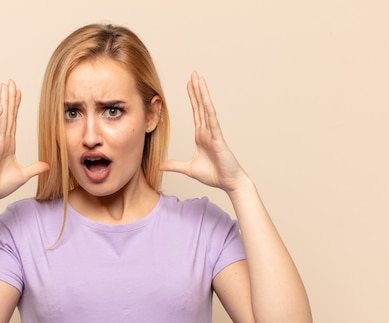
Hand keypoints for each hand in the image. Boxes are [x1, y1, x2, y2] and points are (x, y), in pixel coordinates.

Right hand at [0, 80, 48, 204]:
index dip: (16, 106)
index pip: (13, 121)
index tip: (19, 92)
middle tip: (11, 82)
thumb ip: (35, 168)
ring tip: (5, 87)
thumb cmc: (0, 185)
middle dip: (10, 98)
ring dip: (3, 102)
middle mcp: (1, 141)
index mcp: (8, 145)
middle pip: (8, 115)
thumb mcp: (23, 175)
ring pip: (1, 119)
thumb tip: (48, 164)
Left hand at [160, 72, 247, 192]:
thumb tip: (160, 165)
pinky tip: (207, 100)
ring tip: (200, 79)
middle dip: (196, 90)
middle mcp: (207, 131)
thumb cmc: (213, 175)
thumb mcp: (189, 169)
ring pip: (206, 110)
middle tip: (194, 74)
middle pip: (200, 106)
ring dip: (203, 94)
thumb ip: (175, 165)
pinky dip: (209, 111)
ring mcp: (213, 134)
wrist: (228, 182)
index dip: (192, 97)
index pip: (196, 112)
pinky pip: (213, 123)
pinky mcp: (218, 140)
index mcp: (201, 136)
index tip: (189, 84)